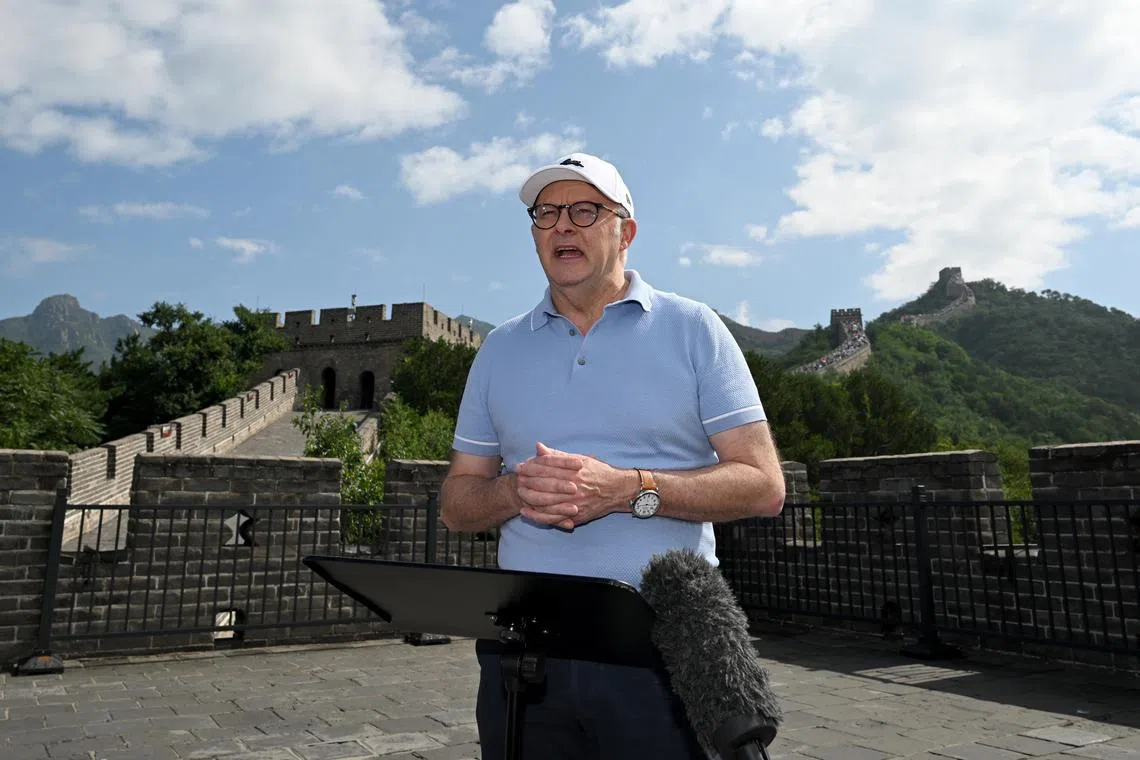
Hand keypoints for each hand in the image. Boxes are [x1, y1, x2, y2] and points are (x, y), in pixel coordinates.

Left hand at [514, 442, 636, 529]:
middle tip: (516, 478)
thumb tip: (539, 447)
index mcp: (575, 471)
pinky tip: (527, 512)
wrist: (618, 490)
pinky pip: (554, 517)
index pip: (548, 468)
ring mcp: (575, 503)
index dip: (532, 466)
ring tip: (518, 494)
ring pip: (547, 502)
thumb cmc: (598, 472)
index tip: (520, 466)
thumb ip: (558, 455)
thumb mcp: (580, 459)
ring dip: (530, 498)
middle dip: (528, 481)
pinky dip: (538, 515)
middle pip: (545, 484)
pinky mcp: (576, 515)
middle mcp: (575, 487)